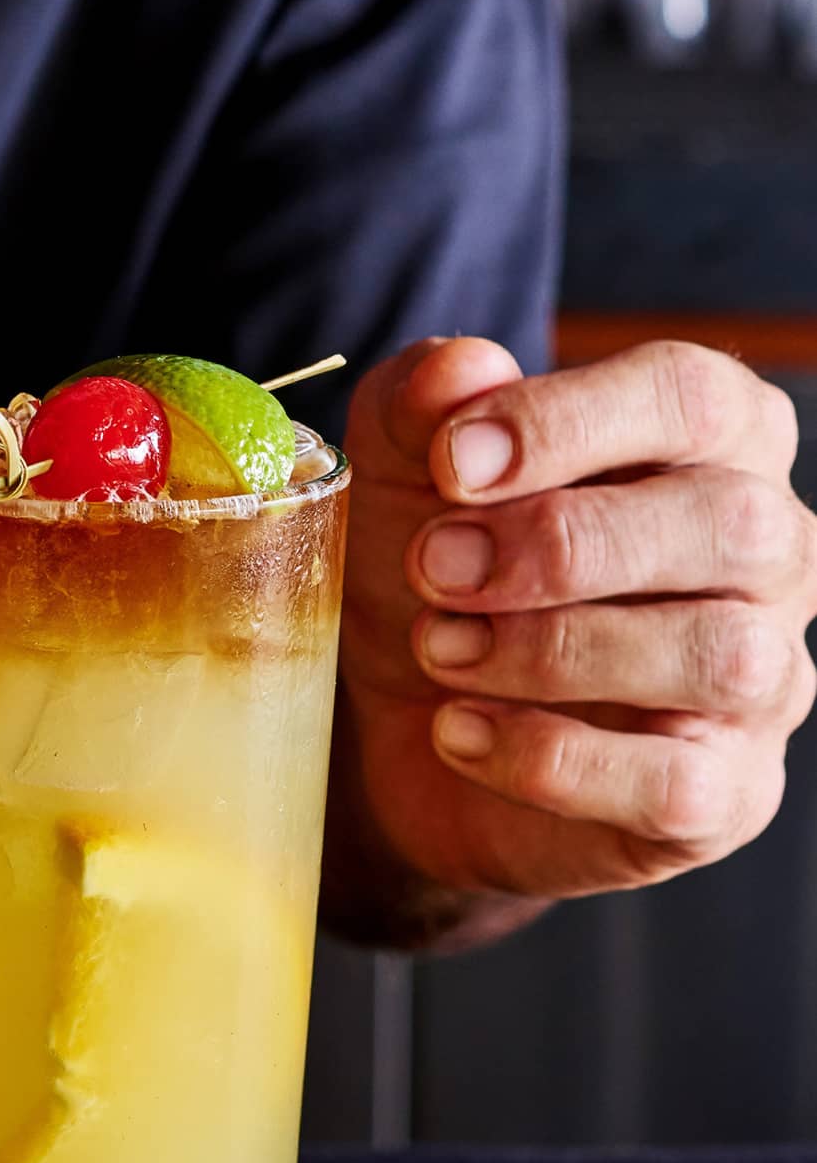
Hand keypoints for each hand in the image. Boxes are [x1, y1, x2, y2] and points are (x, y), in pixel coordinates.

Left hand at [329, 336, 816, 947]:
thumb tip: (459, 369)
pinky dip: (550, 759)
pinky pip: (677, 783)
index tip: (449, 462)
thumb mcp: (397, 479)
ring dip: (552, 650)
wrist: (402, 729)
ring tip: (439, 650)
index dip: (569, 421)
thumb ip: (418, 410)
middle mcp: (764, 555)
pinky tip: (458, 731)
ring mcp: (762, 681)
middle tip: (435, 568)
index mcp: (708, 445)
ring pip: (720, 654)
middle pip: (729, 522)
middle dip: (559, 545)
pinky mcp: (723, 794)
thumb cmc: (431, 577)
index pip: (694, 396)